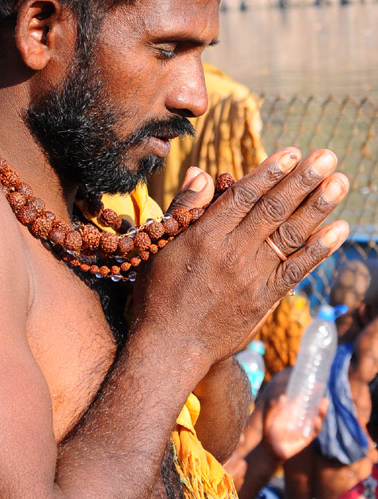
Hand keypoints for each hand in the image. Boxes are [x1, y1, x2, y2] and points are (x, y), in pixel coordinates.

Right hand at [133, 148, 348, 372]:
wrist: (170, 346)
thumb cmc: (158, 293)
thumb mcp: (160, 245)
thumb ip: (185, 208)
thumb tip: (202, 173)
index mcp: (204, 236)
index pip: (243, 196)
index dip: (270, 172)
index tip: (292, 152)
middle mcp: (231, 253)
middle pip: (273, 209)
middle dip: (302, 180)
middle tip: (326, 157)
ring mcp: (250, 277)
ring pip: (290, 235)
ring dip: (318, 207)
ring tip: (340, 182)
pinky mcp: (263, 299)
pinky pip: (296, 270)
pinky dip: (319, 250)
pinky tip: (339, 229)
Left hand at [263, 394, 327, 460]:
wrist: (269, 448)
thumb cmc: (269, 431)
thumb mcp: (269, 417)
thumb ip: (274, 408)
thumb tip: (282, 397)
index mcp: (294, 413)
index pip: (306, 403)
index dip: (313, 396)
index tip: (319, 387)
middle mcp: (302, 421)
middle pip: (315, 411)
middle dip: (321, 405)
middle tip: (324, 397)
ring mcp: (305, 430)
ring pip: (317, 420)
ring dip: (321, 413)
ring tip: (323, 405)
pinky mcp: (305, 439)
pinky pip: (313, 432)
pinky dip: (316, 426)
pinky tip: (317, 420)